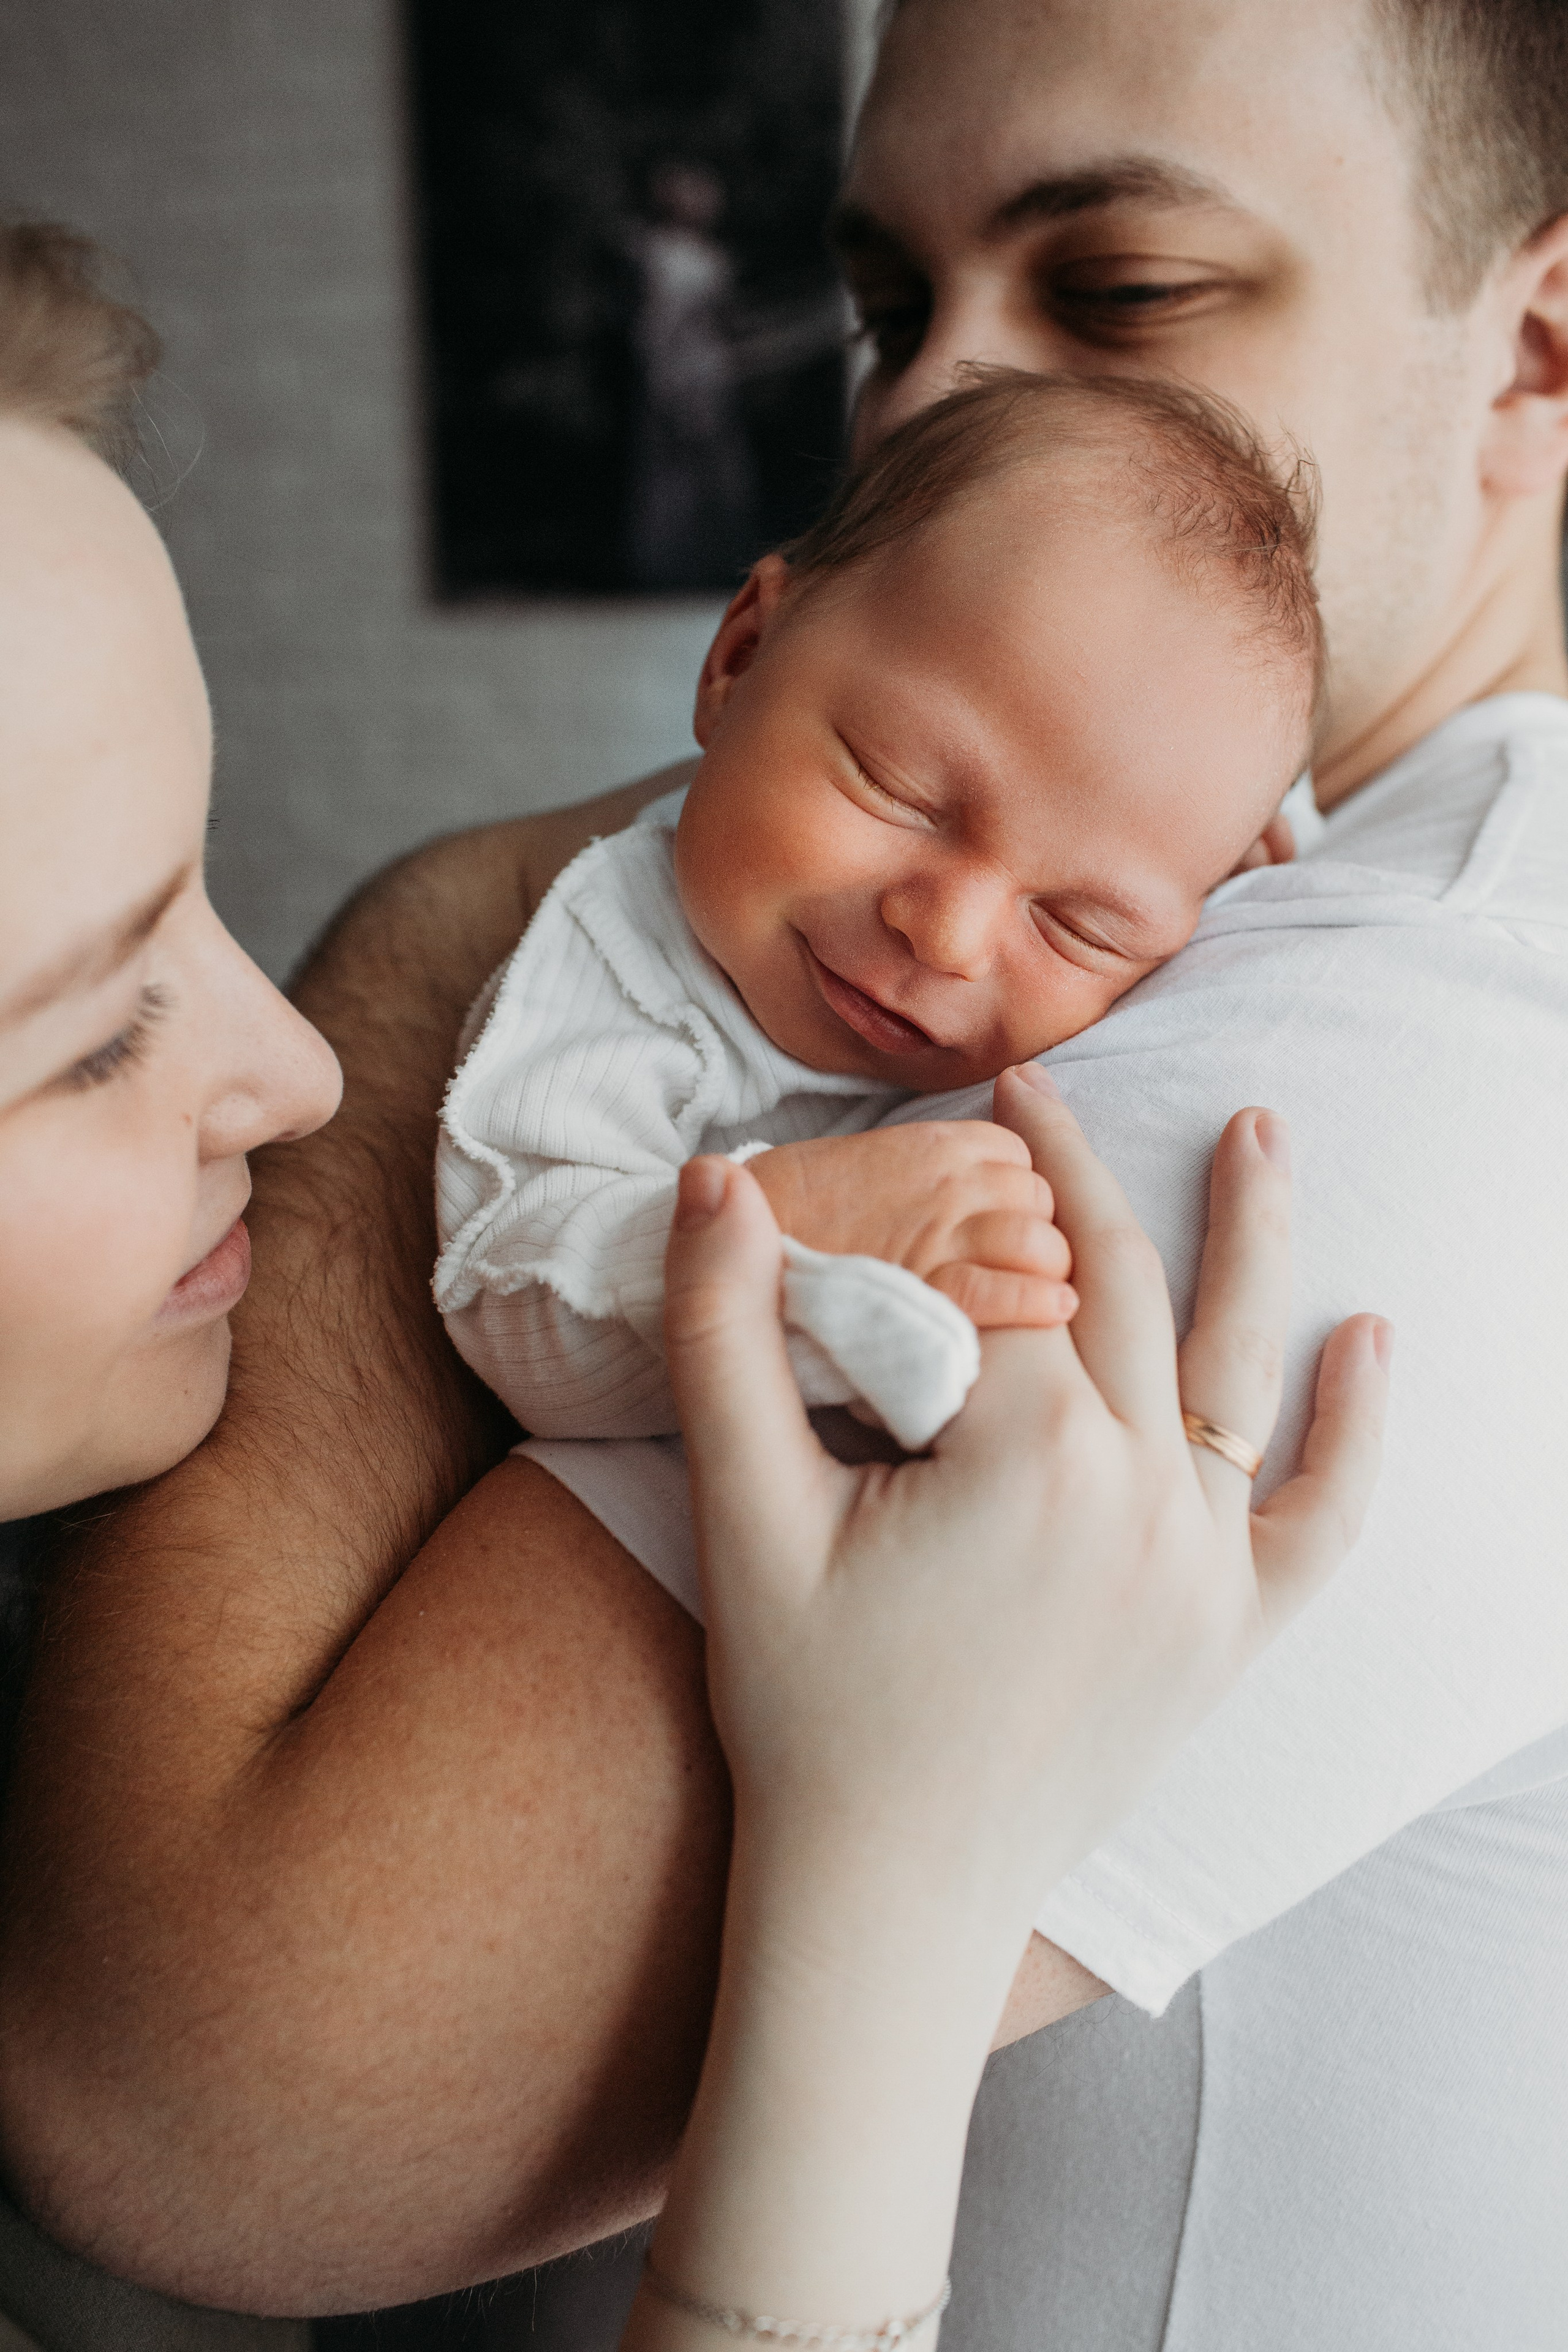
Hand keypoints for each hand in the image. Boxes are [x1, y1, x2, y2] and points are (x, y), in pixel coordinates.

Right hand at [666, 1073, 1389, 1941]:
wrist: (889, 1898)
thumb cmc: (808, 1712)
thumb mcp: (744, 1514)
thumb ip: (725, 1333)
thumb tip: (715, 1178)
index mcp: (1031, 1455)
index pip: (993, 1275)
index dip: (937, 1207)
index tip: (908, 1143)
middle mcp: (1143, 1496)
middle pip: (1117, 1285)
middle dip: (1069, 1173)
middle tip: (1030, 1093)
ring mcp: (1203, 1567)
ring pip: (1236, 1360)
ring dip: (1251, 1234)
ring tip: (1260, 1127)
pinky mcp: (1231, 1631)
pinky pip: (1321, 1515)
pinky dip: (1354, 1427)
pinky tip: (1371, 1337)